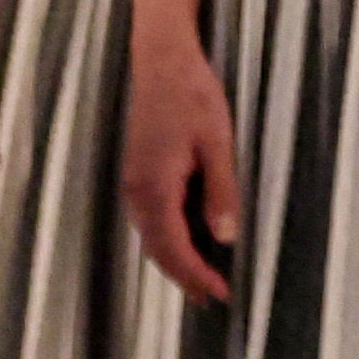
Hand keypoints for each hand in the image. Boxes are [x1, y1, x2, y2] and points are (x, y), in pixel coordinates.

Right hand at [124, 28, 247, 308]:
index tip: (220, 295)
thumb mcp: (218, 141)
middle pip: (157, 249)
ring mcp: (133, 184)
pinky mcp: (138, 174)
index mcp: (155, 188)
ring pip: (151, 236)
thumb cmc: (193, 95)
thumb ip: (220, 190)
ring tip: (204, 278)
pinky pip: (151, 219)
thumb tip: (225, 237)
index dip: (195, 275)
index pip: (173, 248)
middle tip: (212, 297)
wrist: (161, 61)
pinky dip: (168, 238)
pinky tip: (189, 241)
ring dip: (175, 260)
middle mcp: (136, 192)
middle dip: (184, 276)